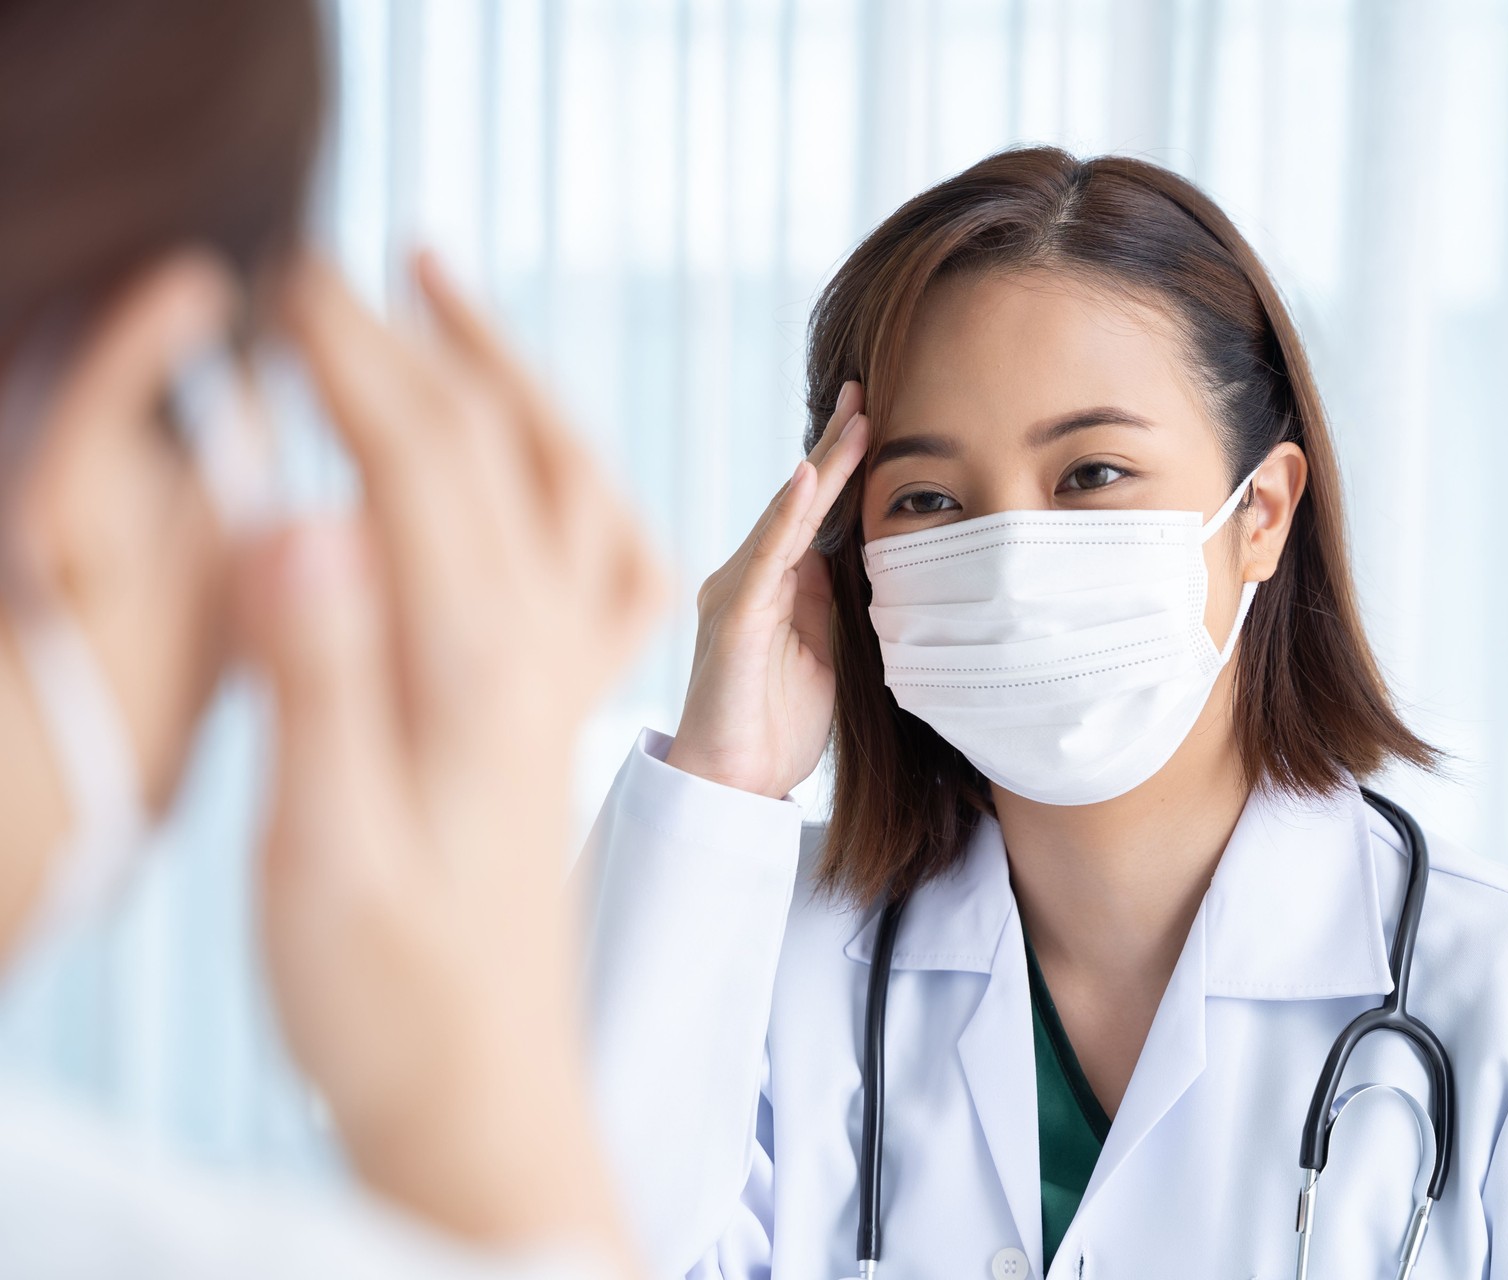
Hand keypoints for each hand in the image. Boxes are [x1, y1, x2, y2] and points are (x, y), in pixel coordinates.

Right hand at [240, 252, 660, 1267]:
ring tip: (444, 300)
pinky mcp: (560, 714)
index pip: (418, 468)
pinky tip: (533, 461)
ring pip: (567, 486)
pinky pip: (604, 563)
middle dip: (408, 343)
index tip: (286, 275)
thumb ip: (318, 681)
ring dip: (510, 380)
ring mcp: (562, 682)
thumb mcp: (326, 849)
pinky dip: (569, 478)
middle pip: (488, 453)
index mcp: (471, 673)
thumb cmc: (388, 995)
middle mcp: (537, 657)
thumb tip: (298, 516)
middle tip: (327, 261)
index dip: (352, 362)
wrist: (484, 1091)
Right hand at [665, 382, 867, 797]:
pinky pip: (766, 557)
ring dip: (823, 466)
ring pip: (786, 516)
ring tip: (854, 419)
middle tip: (862, 391)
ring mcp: (738, 592)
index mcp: (772, 585)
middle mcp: (748, 577)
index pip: (812, 514)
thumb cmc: (774, 726)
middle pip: (798, 500)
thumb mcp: (822, 653)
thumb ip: (831, 604)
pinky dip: (788, 516)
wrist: (732, 784)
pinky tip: (808, 478)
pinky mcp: (735, 618)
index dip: (841, 467)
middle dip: (833, 445)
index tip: (872, 418)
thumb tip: (861, 560)